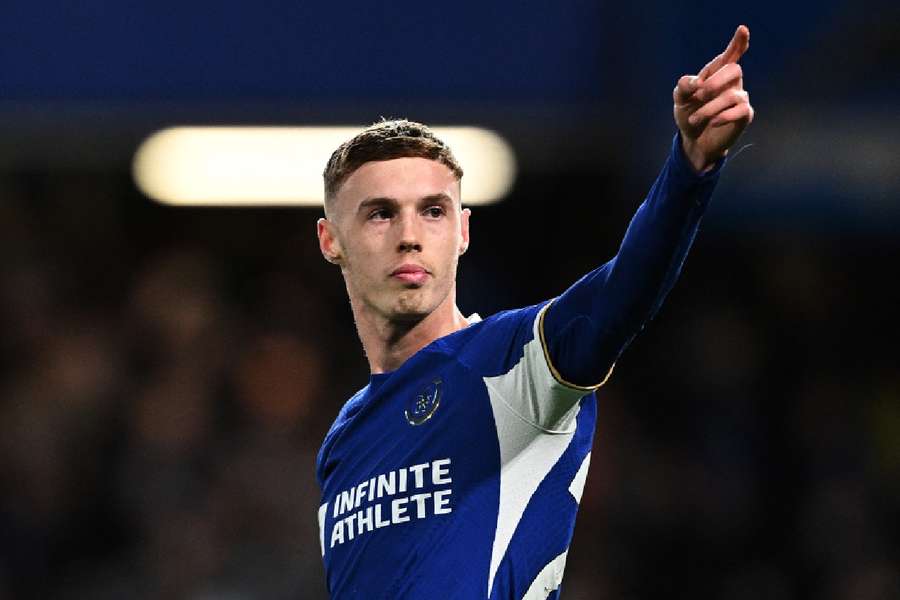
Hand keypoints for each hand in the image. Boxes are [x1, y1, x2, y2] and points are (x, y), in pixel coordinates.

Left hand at [673, 25, 753, 172]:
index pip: (730, 55)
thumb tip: (697, 82)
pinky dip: (723, 116)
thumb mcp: (680, 99)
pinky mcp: (744, 115)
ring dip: (709, 108)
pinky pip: (740, 110)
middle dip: (714, 82)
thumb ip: (684, 85)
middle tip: (698, 96)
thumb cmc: (689, 114)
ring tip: (694, 119)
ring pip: (732, 95)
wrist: (693, 140)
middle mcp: (731, 83)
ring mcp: (739, 98)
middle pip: (734, 70)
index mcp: (716, 74)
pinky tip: (712, 122)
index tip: (742, 30)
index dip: (737, 43)